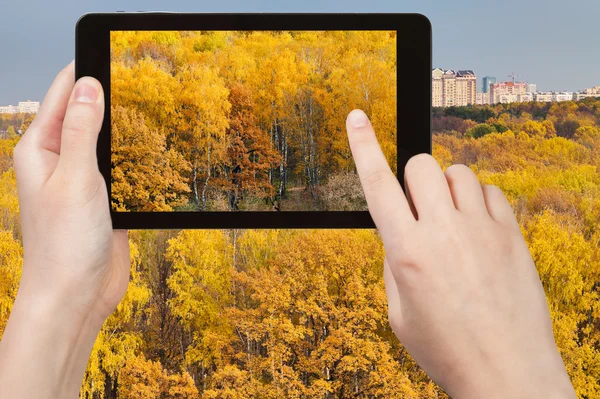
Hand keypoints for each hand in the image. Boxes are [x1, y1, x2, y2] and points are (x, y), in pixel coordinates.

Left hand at [0, 62, 129, 397]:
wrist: (76, 294)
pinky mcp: (106, 199)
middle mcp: (61, 161)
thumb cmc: (65, 244)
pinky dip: (138, 158)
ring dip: (128, 129)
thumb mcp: (76, 179)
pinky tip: (157, 151)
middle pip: (87, 116)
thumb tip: (89, 85)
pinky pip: (122, 168)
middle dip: (111, 97)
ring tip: (156, 109)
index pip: (63, 96)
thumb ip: (83, 131)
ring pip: (108, 142)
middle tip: (146, 80)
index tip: (113, 52)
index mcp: (42, 151)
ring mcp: (84, 180)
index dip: (85, 71)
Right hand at [345, 109, 575, 398]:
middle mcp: (443, 233)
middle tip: (419, 206)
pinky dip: (478, 201)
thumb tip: (400, 231)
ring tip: (450, 220)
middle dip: (413, 178)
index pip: (376, 185)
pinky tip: (477, 229)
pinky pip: (490, 191)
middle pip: (421, 165)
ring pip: (457, 172)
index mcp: (407, 252)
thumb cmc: (446, 349)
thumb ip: (394, 262)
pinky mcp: (510, 235)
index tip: (356, 116)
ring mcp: (481, 230)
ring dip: (446, 188)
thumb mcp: (399, 313)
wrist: (506, 372)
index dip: (362, 146)